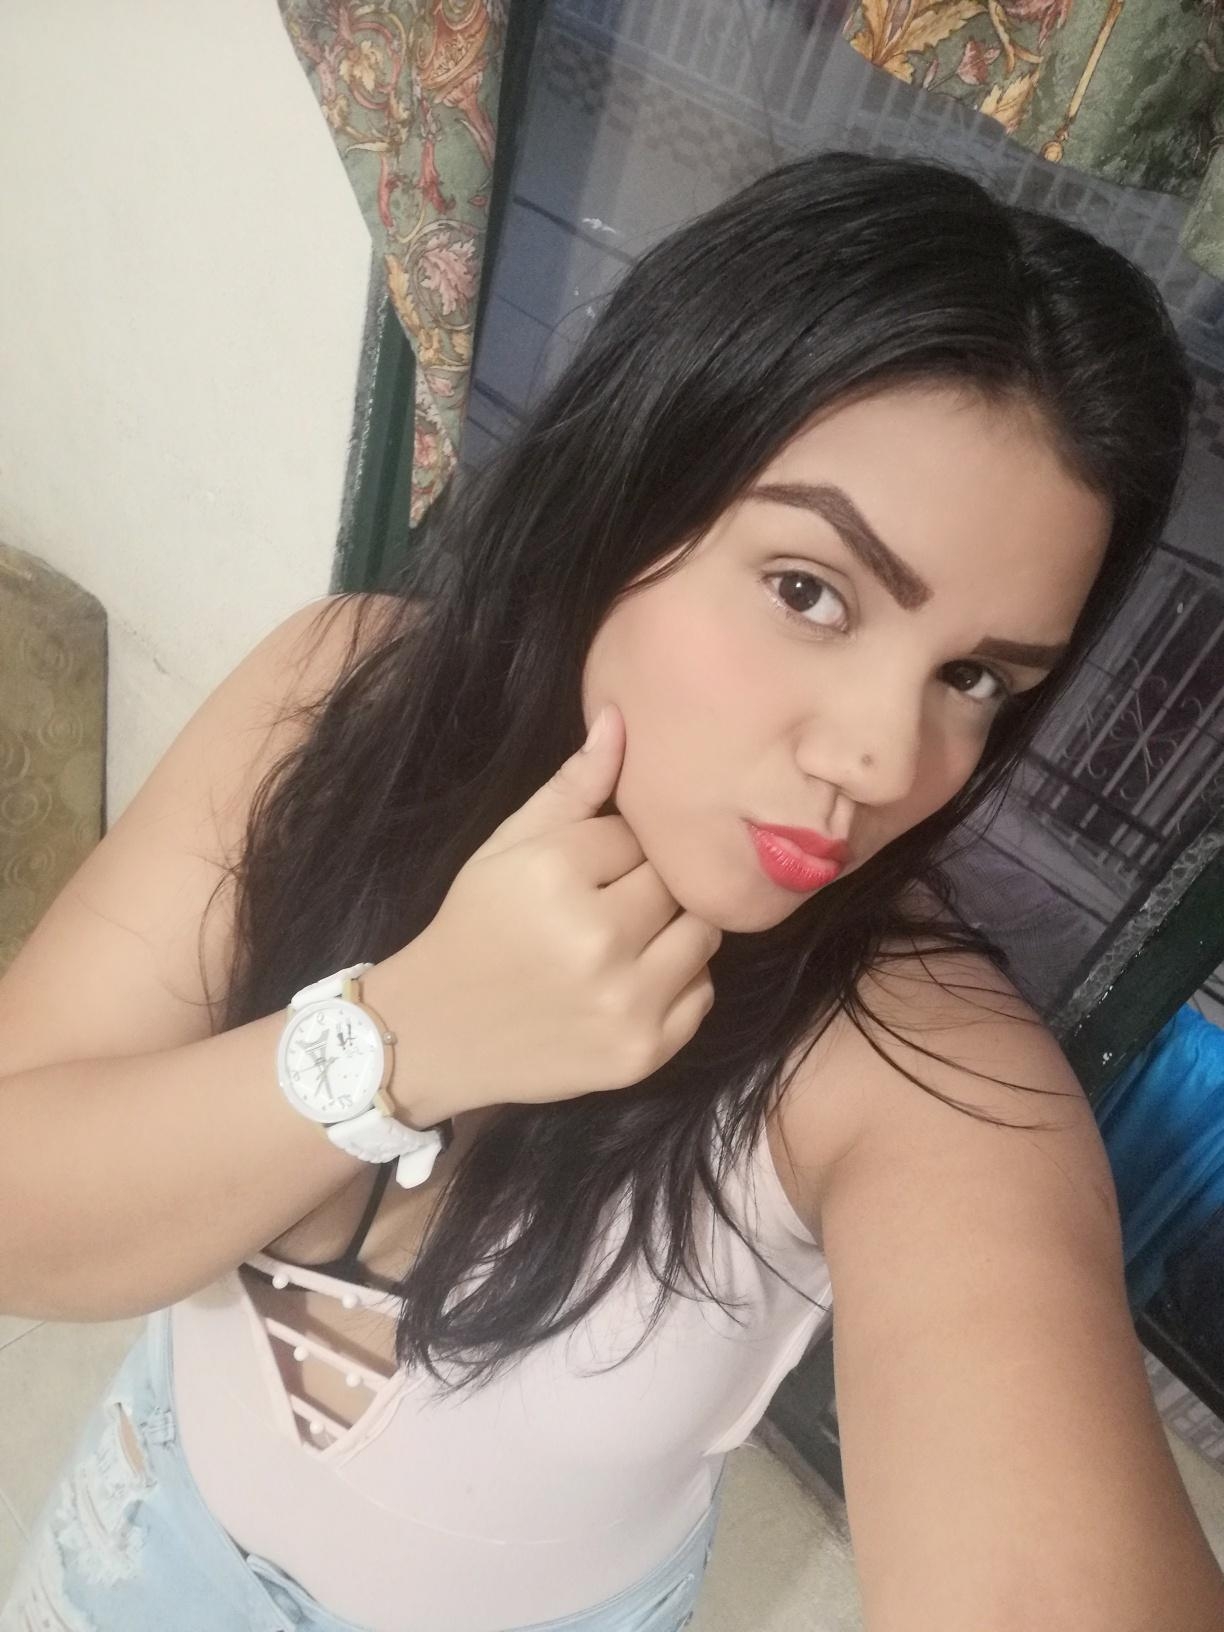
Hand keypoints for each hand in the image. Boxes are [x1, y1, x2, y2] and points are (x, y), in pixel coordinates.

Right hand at [375, 706, 720, 1118]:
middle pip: (674, 880)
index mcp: (557, 876)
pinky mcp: (645, 1053)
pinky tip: (632, 981)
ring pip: (702, 933)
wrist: (436, 1033)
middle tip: (608, 905)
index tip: (583, 873)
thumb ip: (572, 786)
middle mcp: (598, 940)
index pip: (637, 832)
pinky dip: (679, 983)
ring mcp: (626, 1003)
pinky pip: (703, 993)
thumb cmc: (475, 927)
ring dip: (674, 930)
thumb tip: (622, 715)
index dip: (614, 849)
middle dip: (648, 885)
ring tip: (626, 939)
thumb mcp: (507, 846)